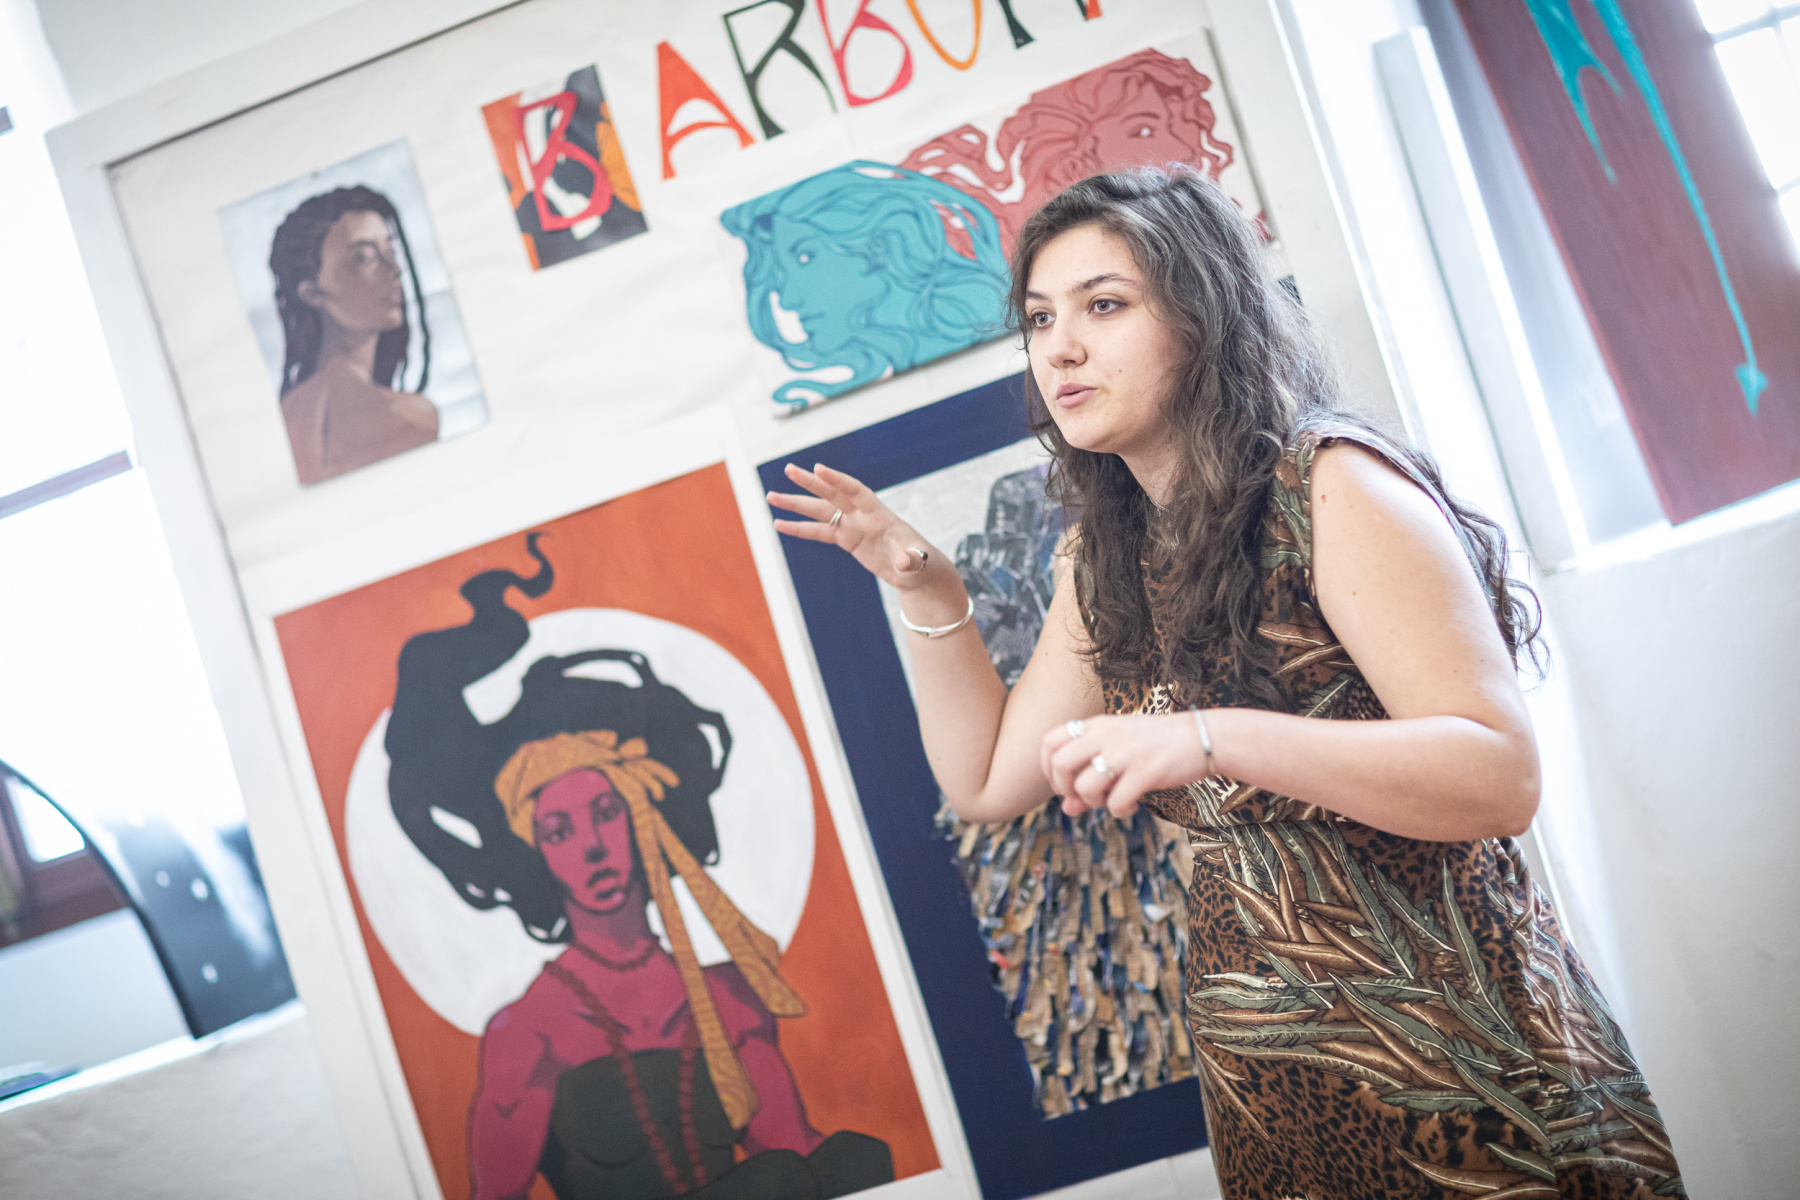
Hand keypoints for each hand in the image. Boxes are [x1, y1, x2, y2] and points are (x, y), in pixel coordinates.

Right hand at [768, 463, 941, 590]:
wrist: (917, 570)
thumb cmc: (921, 562)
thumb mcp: (917, 562)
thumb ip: (910, 558)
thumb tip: (904, 561)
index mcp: (879, 515)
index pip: (856, 492)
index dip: (838, 480)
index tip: (818, 468)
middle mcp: (862, 515)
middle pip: (832, 495)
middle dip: (810, 483)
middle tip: (789, 469)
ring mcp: (852, 525)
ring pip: (820, 511)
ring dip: (796, 504)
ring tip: (771, 496)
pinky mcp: (846, 539)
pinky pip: (819, 532)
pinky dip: (799, 529)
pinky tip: (780, 524)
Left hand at [1039, 712, 1212, 818]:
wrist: (1203, 737)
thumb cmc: (1157, 746)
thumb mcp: (1120, 752)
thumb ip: (1090, 776)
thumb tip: (1066, 810)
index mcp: (1098, 725)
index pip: (1050, 741)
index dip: (1047, 769)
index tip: (1063, 785)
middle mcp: (1106, 734)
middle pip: (1060, 764)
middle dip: (1065, 789)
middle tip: (1084, 797)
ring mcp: (1125, 752)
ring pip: (1085, 786)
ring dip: (1093, 803)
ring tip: (1112, 800)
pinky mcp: (1145, 771)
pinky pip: (1116, 802)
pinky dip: (1120, 811)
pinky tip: (1133, 804)